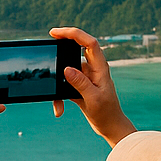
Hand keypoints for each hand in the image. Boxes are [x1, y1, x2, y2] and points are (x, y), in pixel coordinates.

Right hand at [48, 27, 136, 146]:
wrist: (110, 126)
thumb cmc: (106, 113)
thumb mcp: (93, 99)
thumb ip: (80, 83)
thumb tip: (66, 69)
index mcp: (100, 68)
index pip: (89, 43)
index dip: (73, 33)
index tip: (56, 33)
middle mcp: (94, 68)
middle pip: (77, 48)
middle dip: (62, 46)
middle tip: (49, 43)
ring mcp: (86, 76)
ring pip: (68, 69)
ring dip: (58, 81)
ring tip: (57, 103)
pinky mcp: (80, 85)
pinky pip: (65, 84)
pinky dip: (59, 96)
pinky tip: (59, 109)